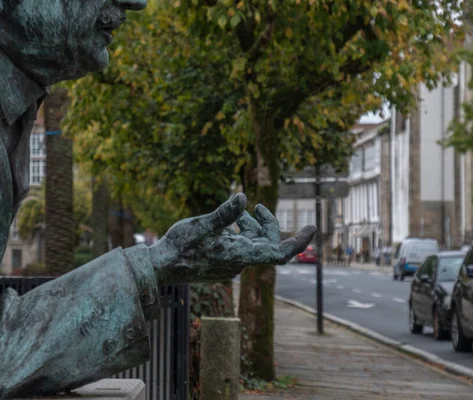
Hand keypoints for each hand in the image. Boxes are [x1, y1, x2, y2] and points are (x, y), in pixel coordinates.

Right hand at [149, 193, 316, 284]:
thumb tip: (244, 197)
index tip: (311, 227)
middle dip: (266, 224)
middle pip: (267, 243)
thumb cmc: (179, 247)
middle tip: (256, 206)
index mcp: (240, 255)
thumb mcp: (201, 225)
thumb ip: (224, 214)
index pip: (280, 252)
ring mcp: (231, 264)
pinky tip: (225, 224)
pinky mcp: (222, 264)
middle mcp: (239, 262)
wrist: (161, 268)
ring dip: (249, 226)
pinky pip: (240, 247)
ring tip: (236, 212)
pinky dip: (238, 233)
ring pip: (252, 244)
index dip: (299, 241)